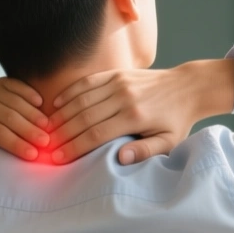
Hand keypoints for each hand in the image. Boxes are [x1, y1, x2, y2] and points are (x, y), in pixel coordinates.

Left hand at [0, 77, 49, 167]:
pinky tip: (42, 103)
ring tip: (49, 126)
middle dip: (30, 130)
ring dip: (34, 114)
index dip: (16, 144)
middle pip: (10, 117)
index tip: (33, 155)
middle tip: (47, 142)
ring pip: (16, 101)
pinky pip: (17, 85)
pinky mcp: (1, 82)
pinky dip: (30, 92)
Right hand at [47, 60, 233, 164]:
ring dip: (61, 114)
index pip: (96, 134)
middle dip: (62, 133)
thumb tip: (120, 159)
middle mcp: (124, 97)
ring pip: (81, 99)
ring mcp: (119, 82)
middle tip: (45, 146)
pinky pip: (87, 82)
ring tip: (46, 129)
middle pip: (83, 117)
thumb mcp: (169, 142)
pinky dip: (69, 93)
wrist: (188, 87)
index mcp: (135, 117)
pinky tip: (55, 104)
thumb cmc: (176, 120)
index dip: (75, 147)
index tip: (58, 158)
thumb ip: (145, 151)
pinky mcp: (116, 73)